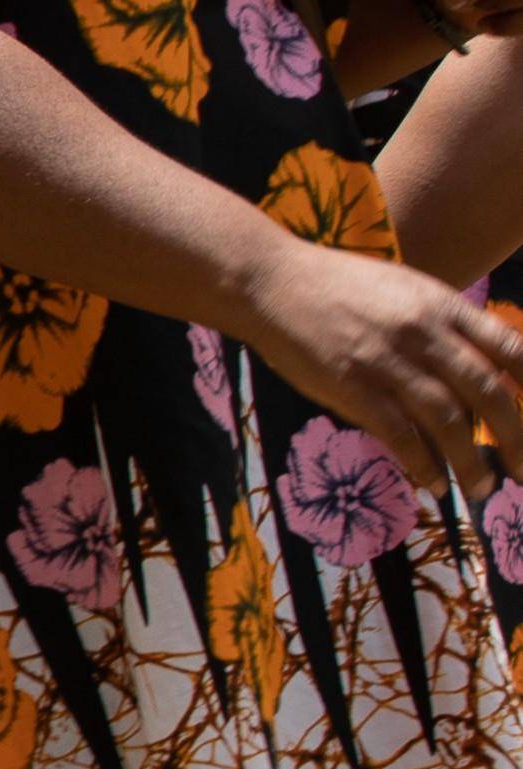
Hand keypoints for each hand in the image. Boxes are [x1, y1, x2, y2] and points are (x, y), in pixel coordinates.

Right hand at [232, 237, 522, 493]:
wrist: (271, 281)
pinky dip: (422, 465)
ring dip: (471, 462)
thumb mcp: (404, 289)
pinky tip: (432, 484)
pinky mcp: (351, 385)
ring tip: (481, 488)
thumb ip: (443, 323)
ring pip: (448, 421)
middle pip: (489, 393)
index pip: (510, 350)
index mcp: (442, 306)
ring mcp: (387, 360)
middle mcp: (424, 333)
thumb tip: (480, 364)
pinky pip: (399, 434)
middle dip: (515, 439)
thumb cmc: (337, 285)